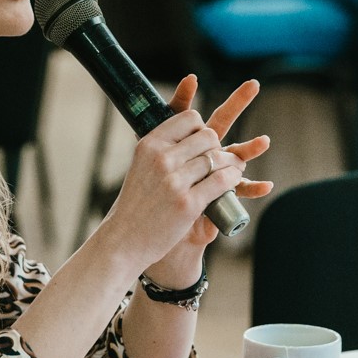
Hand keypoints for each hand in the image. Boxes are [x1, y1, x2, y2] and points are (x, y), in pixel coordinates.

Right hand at [104, 75, 259, 274]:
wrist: (124, 238)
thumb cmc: (136, 204)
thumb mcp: (141, 167)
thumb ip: (163, 150)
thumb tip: (195, 136)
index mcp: (149, 145)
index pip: (189, 118)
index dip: (201, 129)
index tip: (201, 144)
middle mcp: (161, 158)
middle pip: (208, 136)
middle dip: (217, 147)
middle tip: (218, 161)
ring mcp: (175, 181)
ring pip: (218, 158)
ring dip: (230, 164)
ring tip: (233, 170)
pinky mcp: (188, 203)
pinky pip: (221, 181)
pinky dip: (232, 179)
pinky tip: (234, 181)